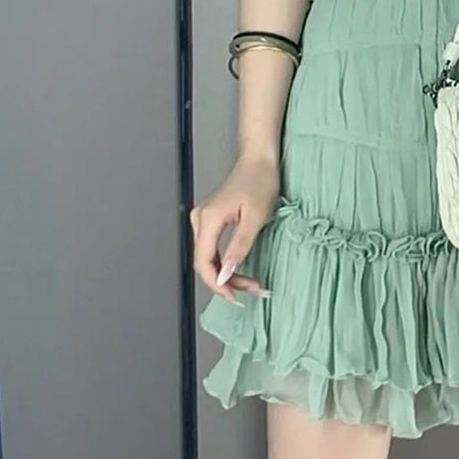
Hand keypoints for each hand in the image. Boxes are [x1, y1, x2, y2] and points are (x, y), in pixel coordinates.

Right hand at [189, 156, 279, 301]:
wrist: (258, 161)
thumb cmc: (259, 182)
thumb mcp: (255, 217)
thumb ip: (239, 246)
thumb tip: (226, 271)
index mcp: (208, 219)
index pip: (203, 262)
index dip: (217, 283)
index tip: (235, 296)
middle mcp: (200, 220)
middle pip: (204, 263)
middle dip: (226, 282)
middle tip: (251, 290)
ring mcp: (203, 220)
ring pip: (208, 259)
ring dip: (227, 275)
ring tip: (250, 284)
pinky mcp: (210, 222)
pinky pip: (212, 250)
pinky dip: (225, 264)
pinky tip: (239, 272)